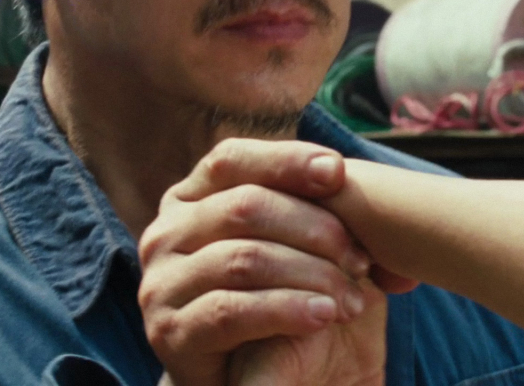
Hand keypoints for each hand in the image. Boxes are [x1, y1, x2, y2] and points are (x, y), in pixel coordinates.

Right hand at [139, 139, 376, 385]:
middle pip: (244, 207)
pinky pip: (232, 310)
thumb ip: (297, 203)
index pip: (231, 160)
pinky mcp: (170, 331)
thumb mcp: (282, 242)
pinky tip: (323, 315)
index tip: (338, 172)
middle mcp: (165, 233)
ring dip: (311, 274)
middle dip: (314, 228)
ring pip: (244, 258)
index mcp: (188, 199)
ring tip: (352, 298)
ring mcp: (161, 282)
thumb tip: (336, 168)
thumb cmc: (268, 297)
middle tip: (361, 259)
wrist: (239, 377)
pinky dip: (286, 309)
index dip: (284, 160)